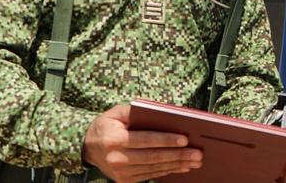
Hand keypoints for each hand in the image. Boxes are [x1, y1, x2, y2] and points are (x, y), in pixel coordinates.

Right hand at [82, 104, 202, 182]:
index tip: (185, 139)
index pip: (146, 140)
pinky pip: (150, 175)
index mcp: (115, 140)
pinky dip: (167, 171)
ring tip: (195, 161)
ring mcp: (121, 173)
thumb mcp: (116, 112)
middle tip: (198, 153)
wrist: (88, 146)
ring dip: (177, 165)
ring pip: (154, 169)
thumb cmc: (106, 126)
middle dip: (178, 155)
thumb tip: (161, 112)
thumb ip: (135, 111)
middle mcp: (117, 158)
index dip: (166, 140)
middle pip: (154, 157)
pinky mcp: (125, 180)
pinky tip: (182, 167)